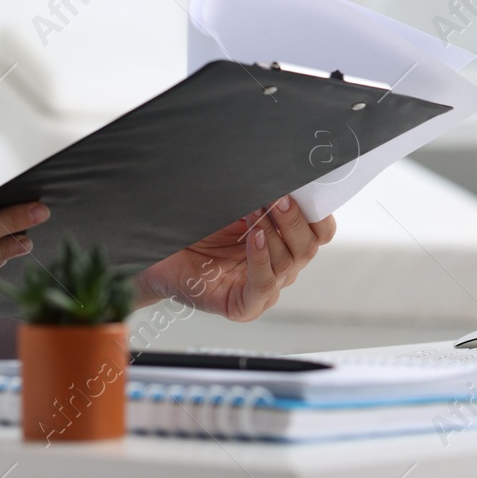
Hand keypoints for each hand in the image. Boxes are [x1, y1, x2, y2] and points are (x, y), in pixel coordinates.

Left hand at [133, 195, 334, 321]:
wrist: (156, 254)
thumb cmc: (194, 228)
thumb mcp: (232, 204)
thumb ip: (259, 193)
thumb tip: (279, 169)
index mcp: (283, 243)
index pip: (320, 231)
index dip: (317, 210)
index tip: (304, 185)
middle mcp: (278, 267)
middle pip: (308, 246)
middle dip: (295, 217)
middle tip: (278, 195)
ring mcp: (262, 290)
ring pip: (288, 263)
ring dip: (273, 232)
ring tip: (254, 210)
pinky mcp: (243, 307)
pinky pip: (263, 286)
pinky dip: (262, 260)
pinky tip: (253, 239)